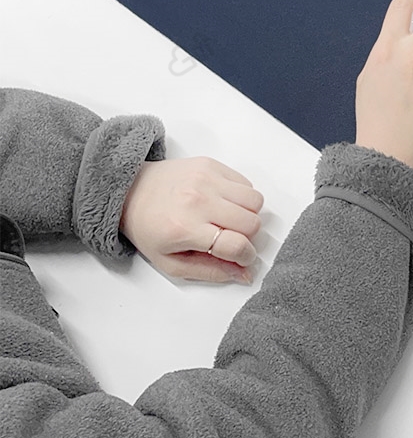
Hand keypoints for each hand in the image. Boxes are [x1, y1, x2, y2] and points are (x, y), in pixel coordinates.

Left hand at [119, 157, 263, 283]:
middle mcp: (198, 200)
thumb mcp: (171, 263)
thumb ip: (210, 271)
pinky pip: (247, 183)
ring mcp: (206, 179)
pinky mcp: (211, 164)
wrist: (131, 192)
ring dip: (248, 214)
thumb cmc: (149, 229)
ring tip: (229, 219)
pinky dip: (242, 196)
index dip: (247, 256)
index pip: (237, 245)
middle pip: (252, 222)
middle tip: (232, 238)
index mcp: (185, 229)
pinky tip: (223, 203)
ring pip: (255, 200)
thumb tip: (245, 273)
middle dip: (248, 236)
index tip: (244, 258)